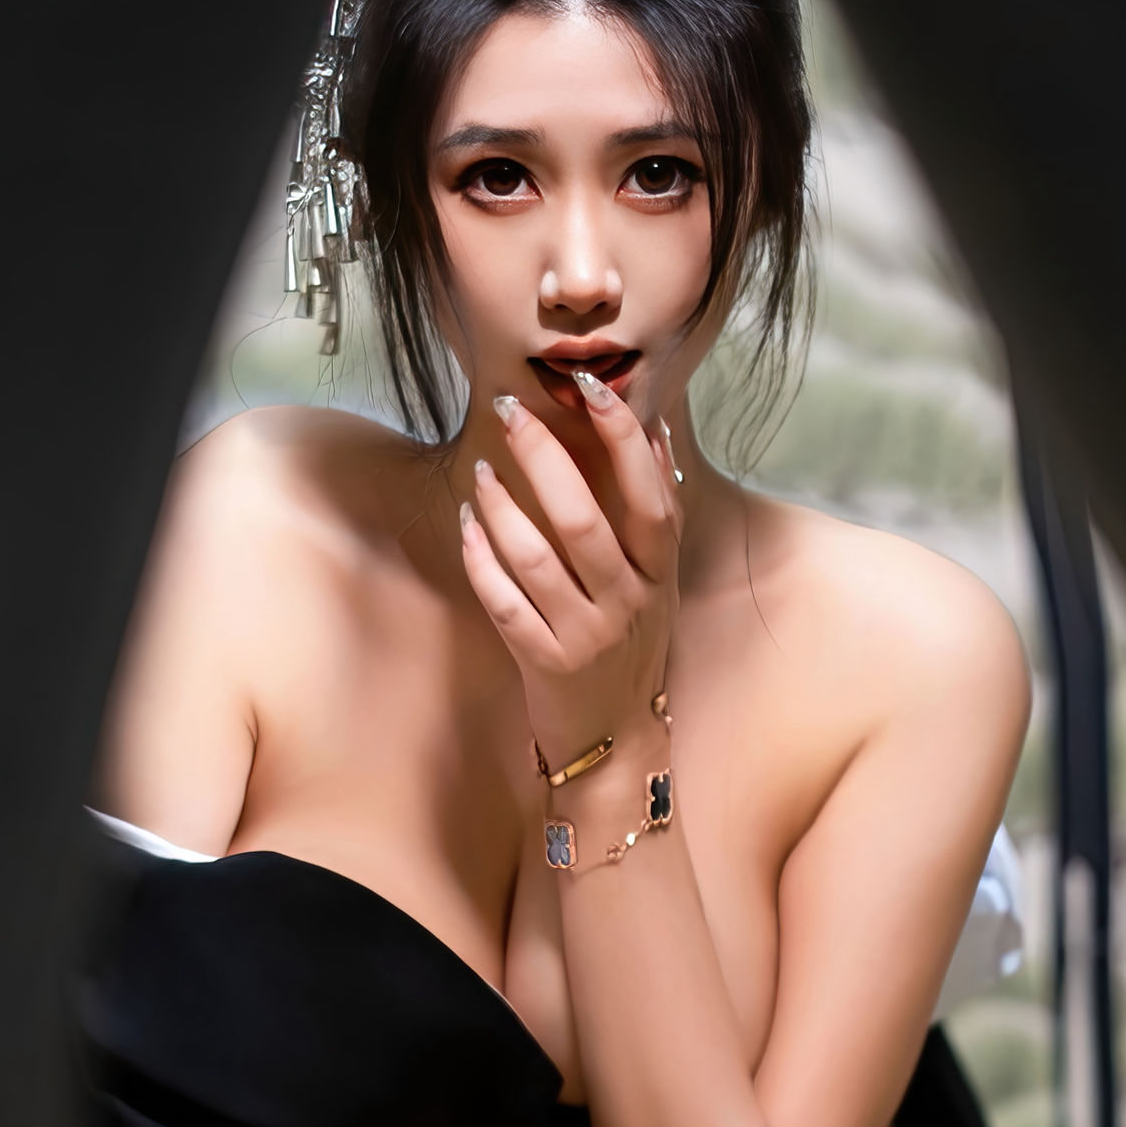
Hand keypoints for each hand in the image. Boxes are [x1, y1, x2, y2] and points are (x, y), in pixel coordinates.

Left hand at [460, 373, 682, 769]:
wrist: (617, 740)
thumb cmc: (632, 645)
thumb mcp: (657, 582)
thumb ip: (656, 512)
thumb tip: (655, 430)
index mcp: (659, 574)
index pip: (649, 495)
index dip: (622, 438)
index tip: (590, 386)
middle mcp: (629, 604)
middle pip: (584, 519)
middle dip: (542, 457)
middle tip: (508, 411)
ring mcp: (587, 637)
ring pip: (536, 560)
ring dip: (500, 507)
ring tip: (478, 472)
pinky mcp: (546, 666)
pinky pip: (505, 604)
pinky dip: (481, 562)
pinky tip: (466, 527)